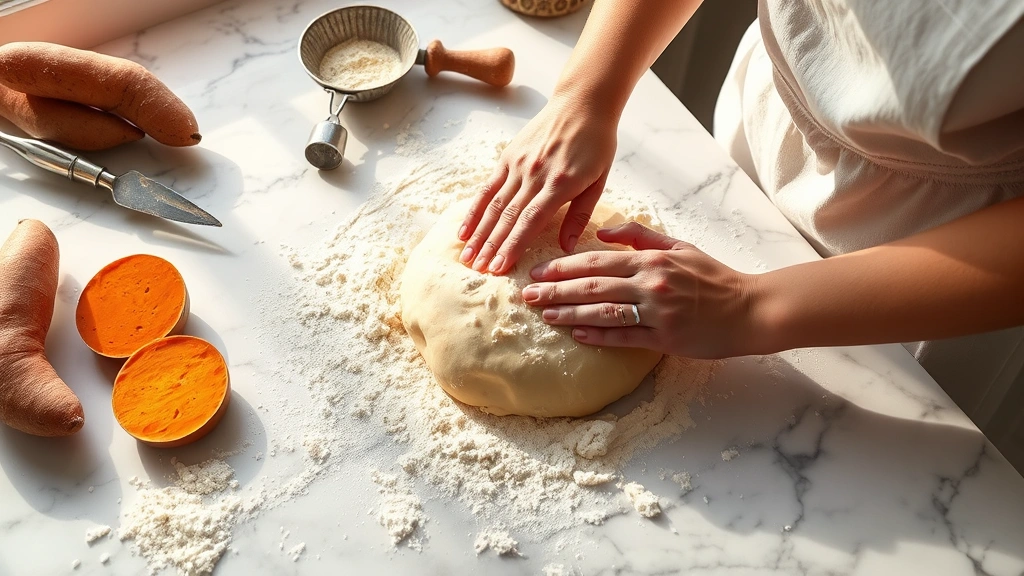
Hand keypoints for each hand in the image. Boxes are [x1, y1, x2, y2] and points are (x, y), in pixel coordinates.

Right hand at [457, 93, 617, 274]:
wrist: (583, 103)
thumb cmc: (597, 144)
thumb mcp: (599, 181)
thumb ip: (580, 215)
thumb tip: (566, 248)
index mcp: (560, 184)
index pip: (530, 221)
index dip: (513, 246)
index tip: (500, 267)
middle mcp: (535, 175)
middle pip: (507, 217)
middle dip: (491, 246)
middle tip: (478, 270)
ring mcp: (518, 165)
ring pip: (494, 204)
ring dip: (479, 233)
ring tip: (467, 256)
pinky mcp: (508, 156)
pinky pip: (488, 187)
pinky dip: (475, 209)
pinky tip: (466, 229)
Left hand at [520, 222, 759, 358]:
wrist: (750, 309)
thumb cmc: (713, 277)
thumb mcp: (679, 246)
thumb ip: (639, 235)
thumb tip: (602, 230)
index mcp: (651, 260)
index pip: (597, 260)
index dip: (563, 267)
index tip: (538, 272)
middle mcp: (651, 284)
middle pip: (592, 286)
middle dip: (556, 291)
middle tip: (527, 295)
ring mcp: (658, 313)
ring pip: (604, 312)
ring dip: (570, 314)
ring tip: (545, 315)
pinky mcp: (666, 339)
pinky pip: (625, 337)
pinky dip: (599, 335)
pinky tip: (577, 335)